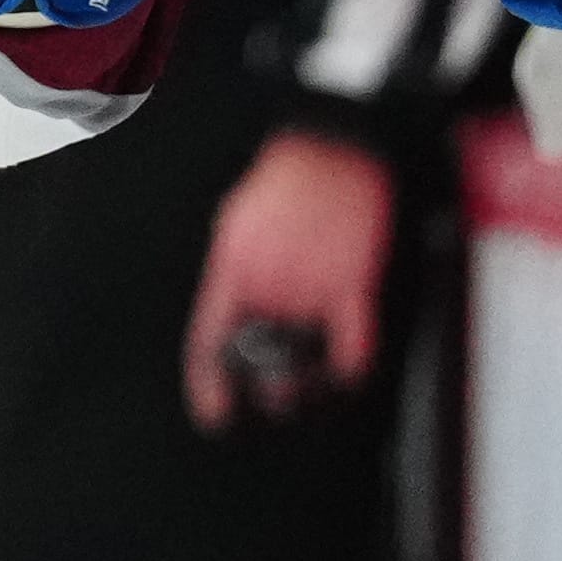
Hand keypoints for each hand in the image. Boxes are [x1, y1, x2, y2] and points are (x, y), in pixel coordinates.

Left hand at [184, 129, 393, 428]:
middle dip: (266, 387)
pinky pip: (353, 348)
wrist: (330, 148)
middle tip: (272, 395)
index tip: (214, 413)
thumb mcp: (234, 222)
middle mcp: (268, 282)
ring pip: (306, 360)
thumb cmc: (282, 181)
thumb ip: (234, 270)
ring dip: (307, 380)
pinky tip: (344, 374)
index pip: (210, 340)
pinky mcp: (351, 284)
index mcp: (232, 268)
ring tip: (309, 381)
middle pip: (260, 359)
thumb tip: (234, 306)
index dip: (208, 384)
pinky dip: (349, 369)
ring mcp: (309, 285)